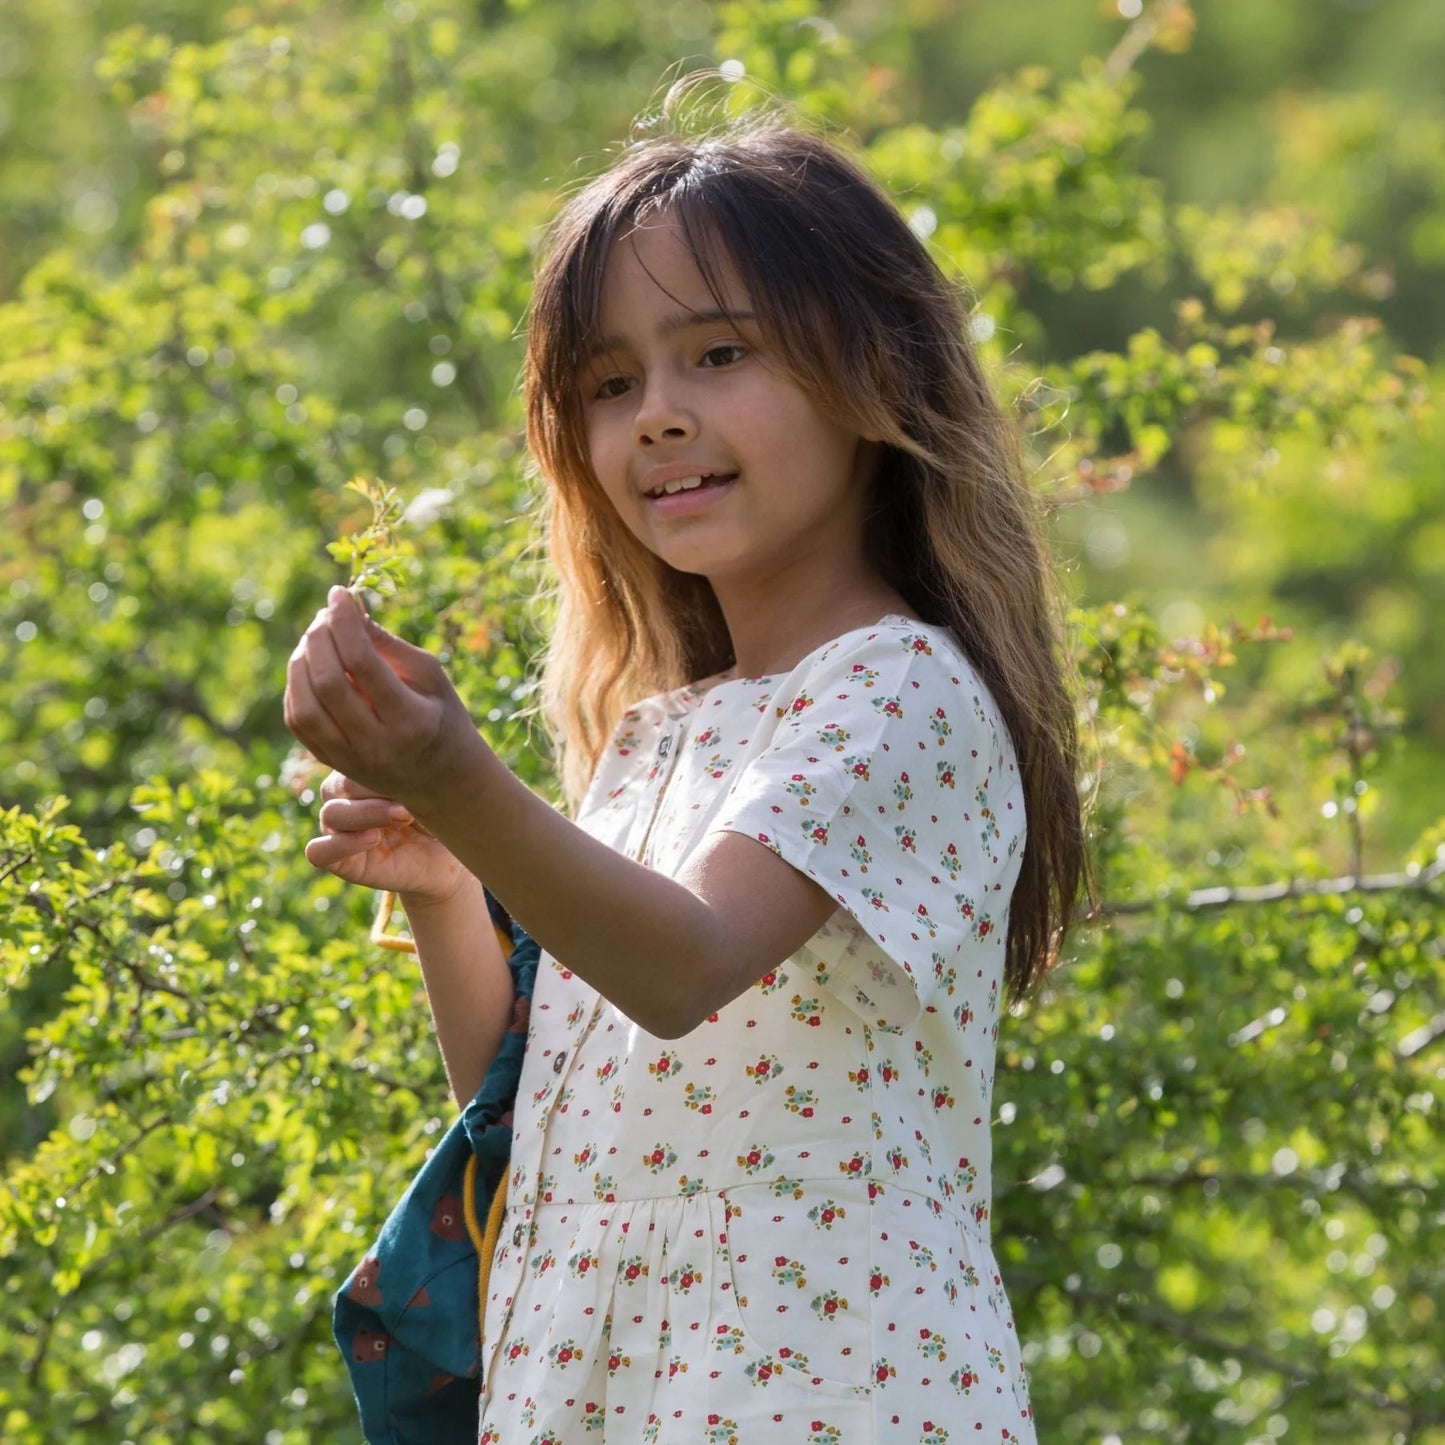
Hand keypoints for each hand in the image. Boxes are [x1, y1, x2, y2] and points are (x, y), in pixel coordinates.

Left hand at [283, 586, 483, 809]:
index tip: (340, 594)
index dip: (344, 623)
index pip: (363, 664)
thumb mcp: (430, 675)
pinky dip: (297, 686)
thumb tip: (348, 610)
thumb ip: (388, 645)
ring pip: (305, 707)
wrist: (441, 776)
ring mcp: (349, 760)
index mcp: (410, 721)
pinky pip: (299, 721)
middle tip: (325, 614)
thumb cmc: (440, 714)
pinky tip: (310, 666)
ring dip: (301, 662)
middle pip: (328, 684)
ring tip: (315, 639)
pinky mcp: (330, 763)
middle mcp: (376, 746)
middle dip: (319, 638)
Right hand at [305, 771, 472, 904]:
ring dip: (366, 814)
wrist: (452, 854)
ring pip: (331, 815)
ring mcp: (340, 829)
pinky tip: (373, 840)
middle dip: (374, 790)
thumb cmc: (445, 810)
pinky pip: (318, 852)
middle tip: (411, 799)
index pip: (352, 757)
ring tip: (403, 817)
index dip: (379, 761)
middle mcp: (345, 796)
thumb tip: (403, 744)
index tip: (416, 769)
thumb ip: (415, 765)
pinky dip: (339, 846)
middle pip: (339, 785)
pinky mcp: (340, 860)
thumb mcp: (435, 784)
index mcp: (361, 768)